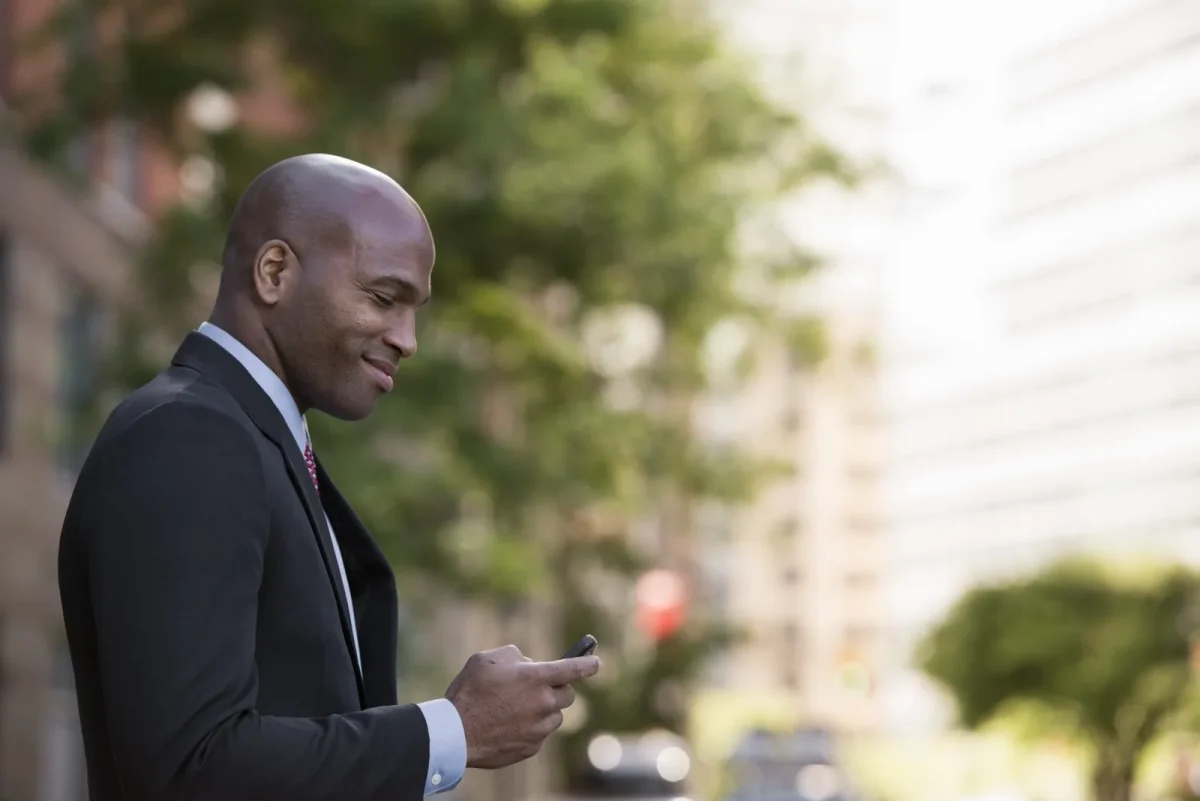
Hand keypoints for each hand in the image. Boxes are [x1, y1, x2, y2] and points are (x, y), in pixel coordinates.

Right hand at [445, 644, 601, 769]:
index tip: (597, 663)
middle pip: (568, 695)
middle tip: (537, 688)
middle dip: (558, 689)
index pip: (574, 669)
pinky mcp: (532, 747)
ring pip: (555, 716)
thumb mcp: (488, 659)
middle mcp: (543, 703)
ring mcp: (539, 728)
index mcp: (536, 678)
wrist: (456, 732)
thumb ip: (514, 655)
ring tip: (517, 708)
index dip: (589, 664)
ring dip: (545, 710)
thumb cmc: (470, 691)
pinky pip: (540, 734)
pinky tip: (508, 725)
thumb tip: (527, 664)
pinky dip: (531, 728)